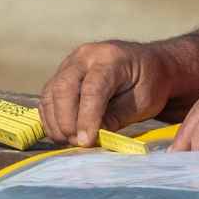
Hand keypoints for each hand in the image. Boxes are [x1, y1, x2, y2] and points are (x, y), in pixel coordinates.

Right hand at [39, 40, 175, 146]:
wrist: (149, 63)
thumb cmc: (150, 83)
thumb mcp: (142, 103)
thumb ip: (115, 118)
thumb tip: (88, 138)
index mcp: (112, 58)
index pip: (92, 89)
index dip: (86, 118)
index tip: (86, 141)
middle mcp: (87, 55)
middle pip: (64, 88)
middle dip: (66, 120)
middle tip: (77, 142)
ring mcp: (72, 62)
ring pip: (51, 92)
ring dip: (55, 121)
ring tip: (69, 141)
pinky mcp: (63, 72)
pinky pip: (48, 96)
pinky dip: (51, 117)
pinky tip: (62, 133)